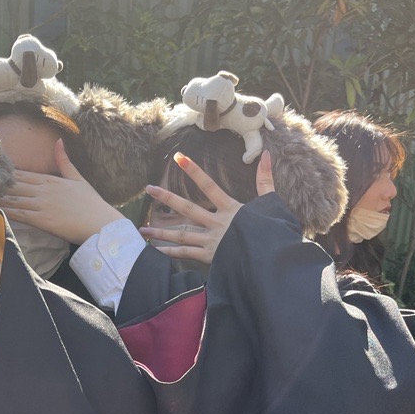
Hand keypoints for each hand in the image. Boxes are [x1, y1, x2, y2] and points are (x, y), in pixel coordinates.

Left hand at [0, 139, 123, 245]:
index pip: (22, 174)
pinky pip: (19, 215)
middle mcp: (43, 190)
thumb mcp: (78, 178)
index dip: (5, 173)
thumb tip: (58, 141)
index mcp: (51, 180)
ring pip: (13, 199)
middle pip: (14, 185)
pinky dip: (5, 212)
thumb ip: (64, 161)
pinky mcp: (42, 220)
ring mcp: (42, 205)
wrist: (101, 223)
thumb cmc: (92, 204)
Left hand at [140, 150, 274, 263]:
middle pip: (187, 208)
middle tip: (148, 188)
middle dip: (167, 197)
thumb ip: (265, 179)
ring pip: (181, 235)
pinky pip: (186, 255)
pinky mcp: (210, 258)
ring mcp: (212, 241)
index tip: (178, 158)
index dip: (194, 171)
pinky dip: (171, 253)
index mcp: (231, 209)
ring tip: (142, 230)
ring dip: (161, 233)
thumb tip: (265, 153)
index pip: (208, 186)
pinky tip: (155, 251)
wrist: (271, 260)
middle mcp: (217, 224)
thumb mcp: (270, 203)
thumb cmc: (272, 232)